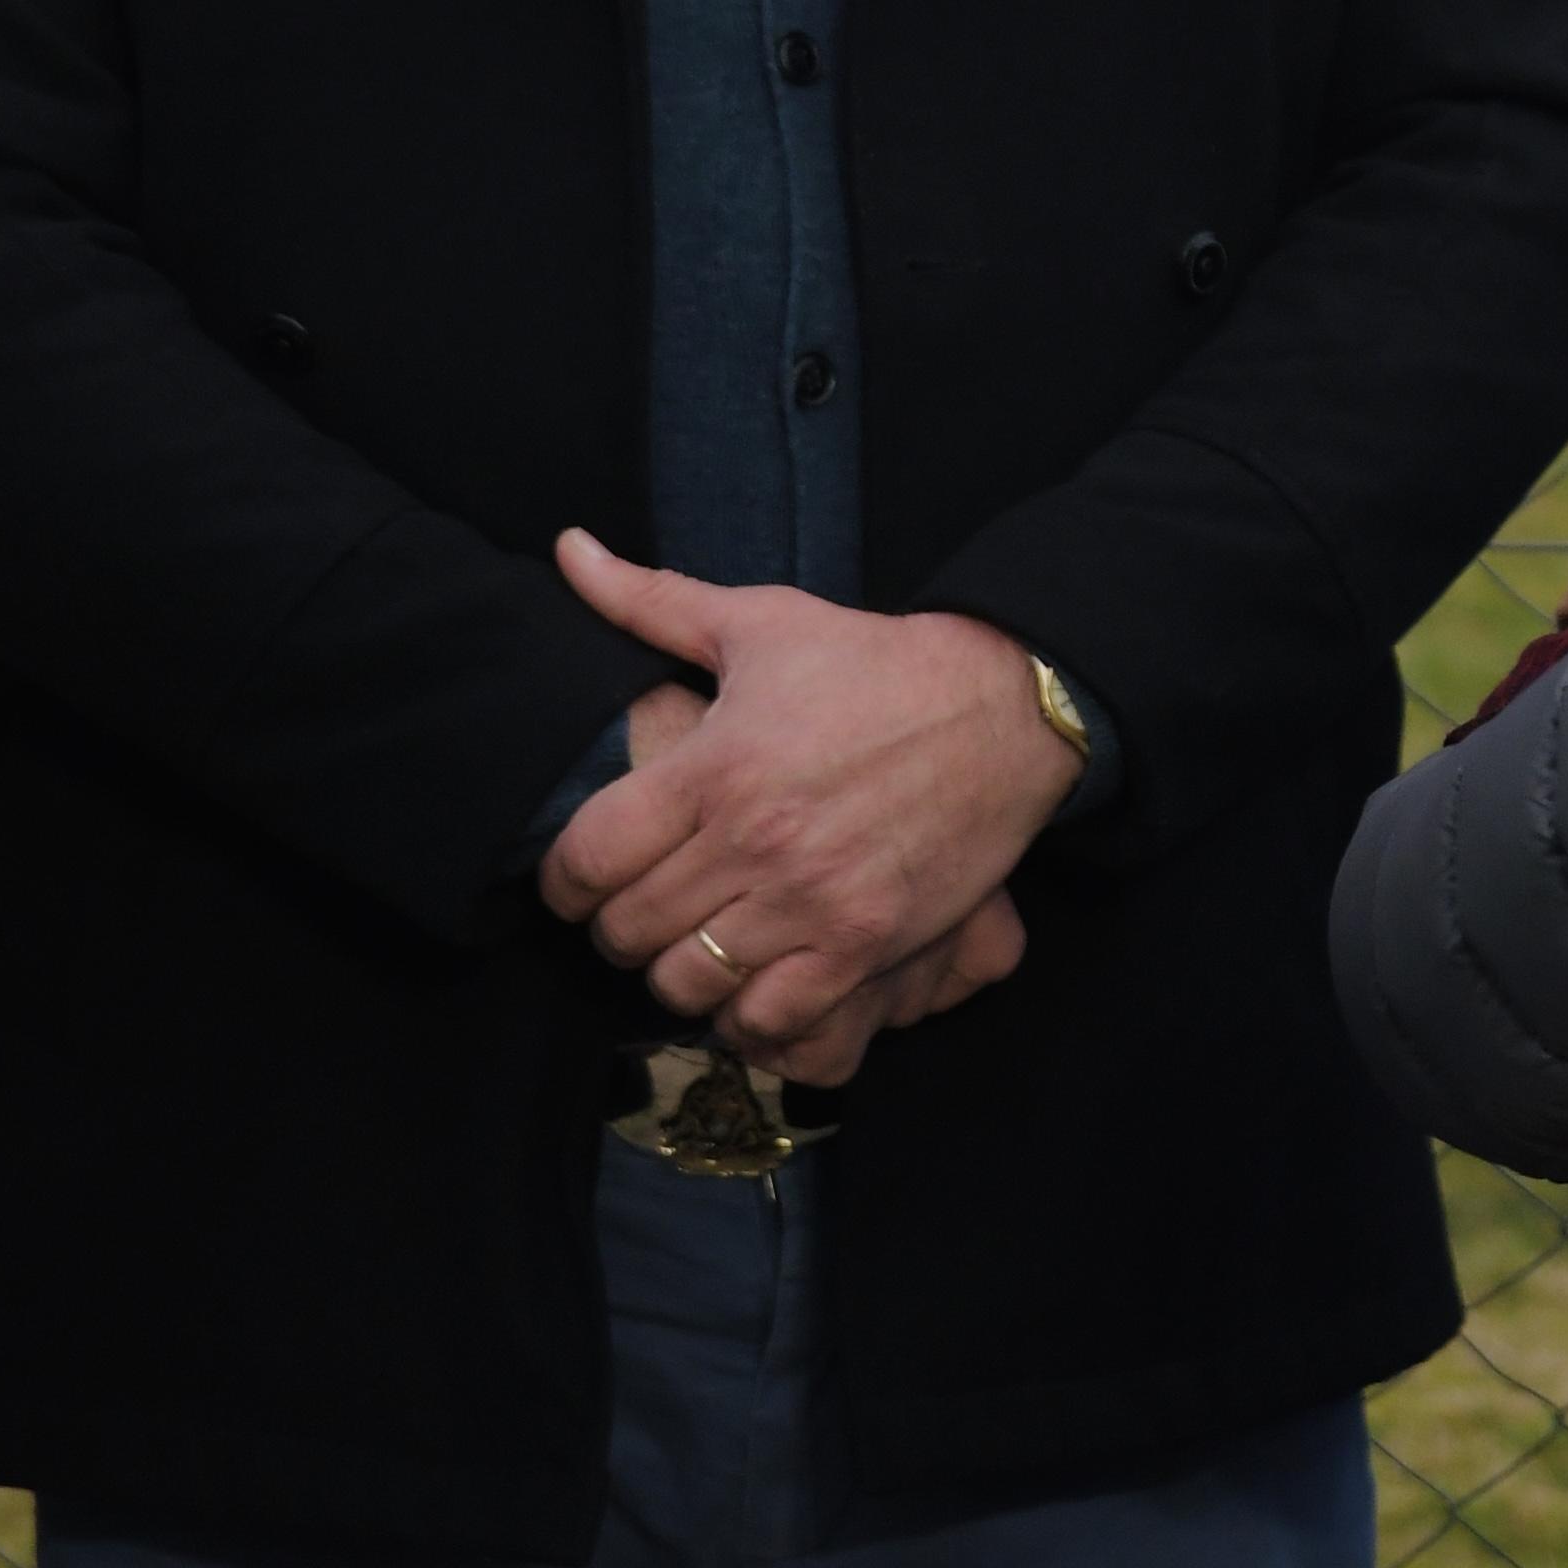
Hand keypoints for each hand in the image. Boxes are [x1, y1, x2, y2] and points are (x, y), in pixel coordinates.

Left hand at [536, 533, 1080, 1069]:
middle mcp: (754, 840)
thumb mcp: (762, 620)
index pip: (586, 860)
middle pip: (628, 931)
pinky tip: (754, 982)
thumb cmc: (876, 663)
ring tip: (696, 947)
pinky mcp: (867, 942)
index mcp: (716, 765)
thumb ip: (650, 598)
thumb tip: (567, 550)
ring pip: (688, 982)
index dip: (562, 886)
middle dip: (617, 930)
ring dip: (680, 973)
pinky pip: (771, 1018)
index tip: (578, 885)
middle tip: (642, 912)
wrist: (1005, 708)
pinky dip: (748, 1015)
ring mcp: (811, 898)